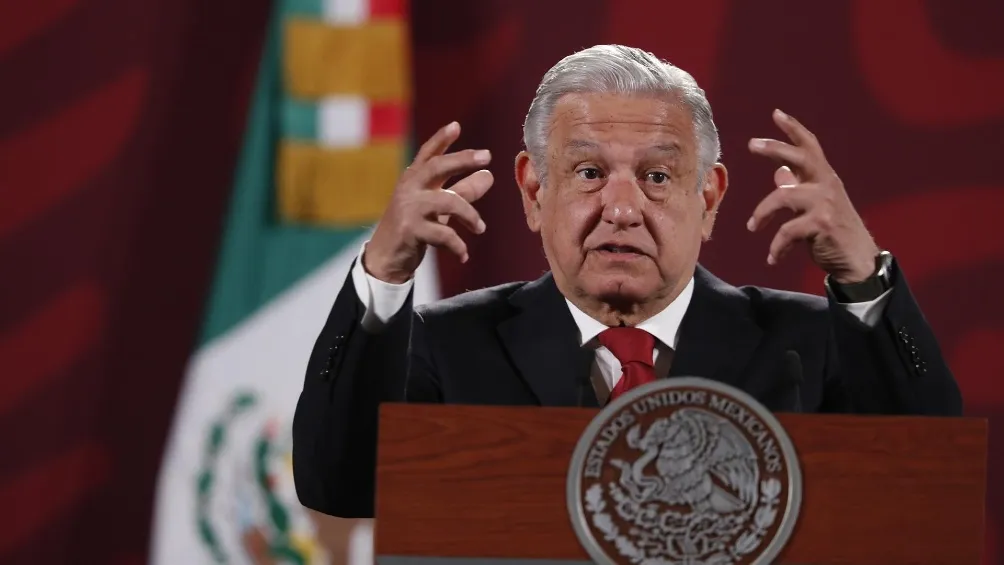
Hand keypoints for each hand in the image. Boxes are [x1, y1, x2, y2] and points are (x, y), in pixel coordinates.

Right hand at [364, 122, 493, 283]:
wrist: (386, 257)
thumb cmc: (414, 226)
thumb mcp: (438, 207)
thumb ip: (463, 191)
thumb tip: (489, 175)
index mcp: (414, 180)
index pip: (428, 155)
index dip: (440, 140)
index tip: (456, 126)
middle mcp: (410, 189)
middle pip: (436, 167)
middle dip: (462, 160)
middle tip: (486, 157)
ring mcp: (409, 209)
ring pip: (448, 203)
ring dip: (470, 216)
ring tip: (481, 228)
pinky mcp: (411, 230)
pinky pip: (443, 234)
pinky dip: (457, 246)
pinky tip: (464, 255)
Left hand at [746, 109, 879, 282]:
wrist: (858, 261)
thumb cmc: (834, 234)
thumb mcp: (815, 207)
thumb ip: (798, 188)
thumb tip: (778, 173)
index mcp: (824, 178)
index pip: (810, 146)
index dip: (794, 129)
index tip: (776, 113)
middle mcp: (827, 185)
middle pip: (800, 157)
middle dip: (774, 148)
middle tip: (751, 144)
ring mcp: (825, 203)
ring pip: (782, 197)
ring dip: (762, 214)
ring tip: (753, 228)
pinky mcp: (821, 223)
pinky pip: (786, 231)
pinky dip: (776, 246)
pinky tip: (773, 258)